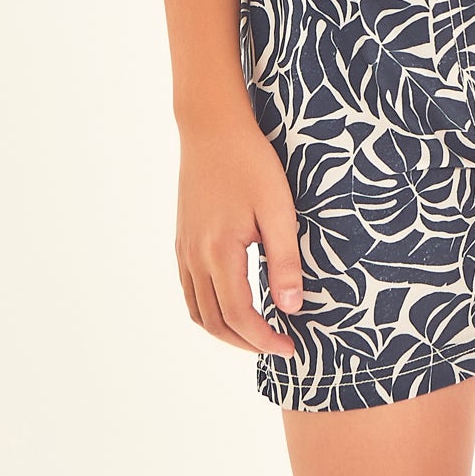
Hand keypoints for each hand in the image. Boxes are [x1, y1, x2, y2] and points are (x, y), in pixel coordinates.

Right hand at [176, 117, 303, 360]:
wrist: (212, 128)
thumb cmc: (250, 163)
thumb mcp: (278, 209)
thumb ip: (284, 261)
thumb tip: (292, 307)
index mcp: (219, 251)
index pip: (239, 316)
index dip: (264, 339)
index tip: (290, 347)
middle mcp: (194, 257)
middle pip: (215, 322)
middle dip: (246, 342)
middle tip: (278, 346)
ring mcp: (183, 250)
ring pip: (198, 311)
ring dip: (225, 330)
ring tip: (257, 333)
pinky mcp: (182, 241)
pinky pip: (189, 291)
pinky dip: (209, 310)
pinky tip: (232, 304)